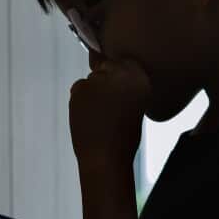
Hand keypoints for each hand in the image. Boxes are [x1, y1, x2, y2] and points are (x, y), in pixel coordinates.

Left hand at [68, 57, 151, 171]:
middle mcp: (121, 73)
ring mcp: (99, 79)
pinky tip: (87, 116)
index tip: (117, 91)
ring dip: (91, 92)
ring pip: (90, 78)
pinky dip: (80, 100)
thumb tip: (105, 67)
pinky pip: (78, 88)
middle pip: (106, 66)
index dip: (118, 75)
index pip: (124, 62)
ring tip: (98, 115)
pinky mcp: (80, 87)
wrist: (106, 157)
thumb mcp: (134, 104)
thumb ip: (124, 85)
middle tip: (107, 106)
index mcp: (140, 77)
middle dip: (104, 81)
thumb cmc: (123, 137)